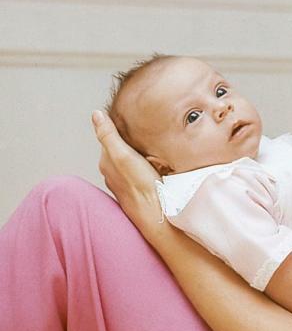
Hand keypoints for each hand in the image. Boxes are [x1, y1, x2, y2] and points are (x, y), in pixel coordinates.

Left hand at [92, 110, 163, 231]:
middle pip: (119, 149)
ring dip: (137, 152)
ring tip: (151, 145)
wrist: (156, 216)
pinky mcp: (137, 190)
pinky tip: (155, 164)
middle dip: (129, 139)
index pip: (110, 137)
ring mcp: (124, 182)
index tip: (133, 117)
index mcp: (106, 162)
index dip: (121, 127)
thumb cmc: (142, 186)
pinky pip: (137, 171)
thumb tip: (96, 114)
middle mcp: (112, 173)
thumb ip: (109, 136)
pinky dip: (143, 164)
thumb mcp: (125, 156)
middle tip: (145, 129)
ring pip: (128, 161)